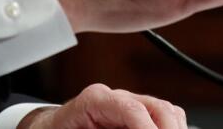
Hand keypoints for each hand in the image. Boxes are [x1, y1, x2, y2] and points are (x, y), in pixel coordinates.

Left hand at [19, 84, 186, 128]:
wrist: (50, 128)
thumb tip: (135, 126)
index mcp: (94, 99)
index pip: (131, 109)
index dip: (148, 128)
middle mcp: (115, 97)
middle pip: (157, 106)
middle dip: (169, 128)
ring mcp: (128, 103)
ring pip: (165, 111)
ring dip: (172, 128)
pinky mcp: (135, 113)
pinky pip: (163, 117)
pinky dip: (170, 127)